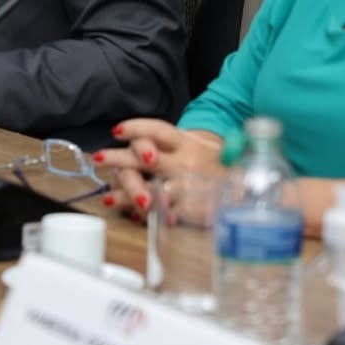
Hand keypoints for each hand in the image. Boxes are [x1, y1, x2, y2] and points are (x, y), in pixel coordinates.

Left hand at [93, 119, 221, 218]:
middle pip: (147, 158)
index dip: (136, 129)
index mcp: (186, 142)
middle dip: (119, 158)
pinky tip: (134, 215)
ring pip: (151, 188)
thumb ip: (169, 142)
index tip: (116, 131)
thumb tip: (134, 141)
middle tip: (98, 157)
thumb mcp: (197, 143)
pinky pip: (164, 211)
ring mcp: (188, 186)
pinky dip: (147, 214)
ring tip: (109, 197)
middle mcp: (185, 161)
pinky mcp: (192, 209)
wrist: (246, 184)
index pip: (157, 130)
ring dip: (128, 192)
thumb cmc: (212, 161)